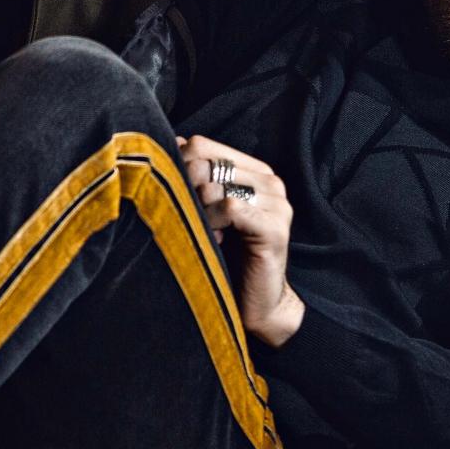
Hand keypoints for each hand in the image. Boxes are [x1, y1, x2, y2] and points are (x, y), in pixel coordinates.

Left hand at [174, 134, 305, 347]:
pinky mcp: (275, 227)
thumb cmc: (225, 258)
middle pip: (204, 162)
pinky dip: (212, 224)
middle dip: (185, 190)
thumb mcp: (204, 213)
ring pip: (214, 185)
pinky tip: (214, 241)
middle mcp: (269, 181)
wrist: (256, 305)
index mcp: (253, 171)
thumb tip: (172, 143)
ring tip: (203, 234)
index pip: (202, 144)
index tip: (174, 196)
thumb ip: (194, 178)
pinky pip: (229, 207)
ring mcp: (277, 203)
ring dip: (198, 212)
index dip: (177, 166)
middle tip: (189, 219)